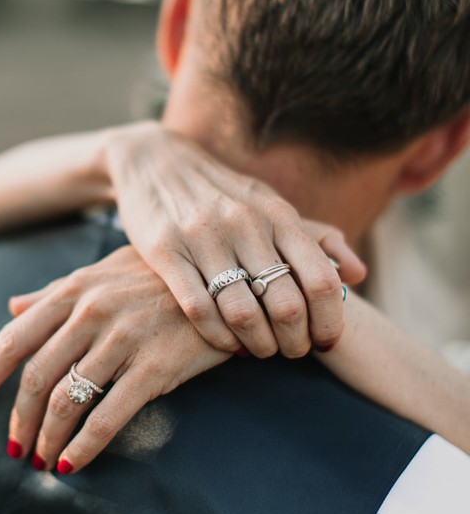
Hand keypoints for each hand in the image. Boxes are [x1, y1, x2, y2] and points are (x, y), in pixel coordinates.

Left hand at [0, 246, 230, 472]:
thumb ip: (54, 293)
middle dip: (20, 420)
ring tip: (43, 462)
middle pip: (37, 377)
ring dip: (49, 438)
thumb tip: (12, 306)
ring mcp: (122, 339)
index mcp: (71, 291)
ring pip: (68, 400)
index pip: (13, 339)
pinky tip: (73, 464)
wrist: (226, 277)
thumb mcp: (102, 272)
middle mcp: (90, 313)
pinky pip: (109, 415)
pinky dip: (84, 446)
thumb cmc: (158, 275)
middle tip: (16, 449)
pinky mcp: (156, 367)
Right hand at [104, 123, 364, 355]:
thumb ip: (317, 238)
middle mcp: (244, 225)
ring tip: (260, 351)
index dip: (329, 321)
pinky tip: (227, 343)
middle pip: (285, 303)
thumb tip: (359, 274)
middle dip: (294, 341)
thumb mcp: (272, 204)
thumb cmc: (222, 192)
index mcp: (278, 214)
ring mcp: (203, 238)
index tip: (326, 342)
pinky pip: (198, 308)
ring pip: (243, 312)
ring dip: (258, 344)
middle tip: (291, 352)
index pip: (320, 279)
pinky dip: (219, 337)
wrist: (155, 161)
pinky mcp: (165, 251)